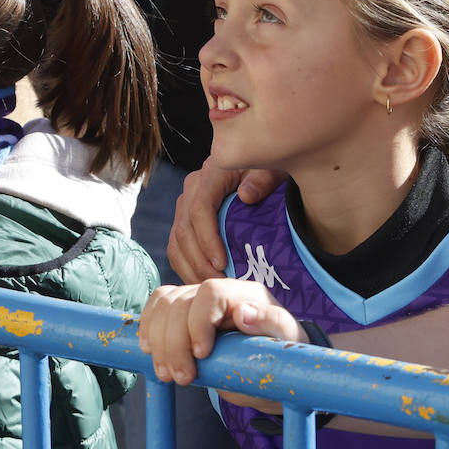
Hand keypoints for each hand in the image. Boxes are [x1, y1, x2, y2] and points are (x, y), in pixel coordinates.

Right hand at [137, 278, 304, 384]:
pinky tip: (151, 353)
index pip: (212, 292)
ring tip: (168, 374)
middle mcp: (220, 293)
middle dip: (175, 343)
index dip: (199, 321)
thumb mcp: (285, 341)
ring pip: (164, 305)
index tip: (202, 354)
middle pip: (181, 302)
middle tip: (183, 378)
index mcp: (246, 295)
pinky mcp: (183, 314)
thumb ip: (272, 323)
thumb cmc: (282, 353)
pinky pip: (157, 308)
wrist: (271, 366)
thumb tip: (244, 313)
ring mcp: (198, 300)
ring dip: (159, 342)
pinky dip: (149, 330)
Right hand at [166, 159, 284, 280]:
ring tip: (213, 287)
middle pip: (185, 231)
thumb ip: (262, 180)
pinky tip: (203, 282)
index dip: (208, 240)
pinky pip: (177, 246)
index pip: (200, 210)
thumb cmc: (269, 168)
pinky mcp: (186, 219)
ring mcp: (186, 204)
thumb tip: (246, 196)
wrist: (260, 161)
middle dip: (200, 262)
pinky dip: (187, 267)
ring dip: (191, 268)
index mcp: (212, 173)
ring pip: (176, 242)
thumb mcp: (271, 169)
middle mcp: (193, 188)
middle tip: (220, 284)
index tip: (221, 264)